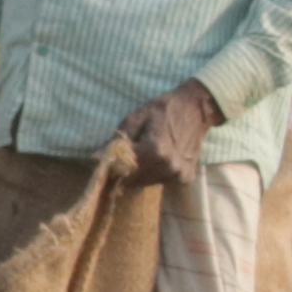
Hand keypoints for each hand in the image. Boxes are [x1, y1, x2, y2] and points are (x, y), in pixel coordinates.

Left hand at [108, 80, 222, 187]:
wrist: (197, 109)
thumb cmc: (163, 110)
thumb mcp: (135, 118)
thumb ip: (116, 140)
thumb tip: (95, 158)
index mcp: (154, 150)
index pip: (123, 170)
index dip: (112, 168)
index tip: (106, 163)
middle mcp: (168, 165)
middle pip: (135, 180)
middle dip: (124, 172)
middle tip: (122, 160)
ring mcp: (179, 173)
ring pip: (148, 182)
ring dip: (140, 174)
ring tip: (143, 156)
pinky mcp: (186, 176)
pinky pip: (163, 181)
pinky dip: (156, 174)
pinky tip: (159, 160)